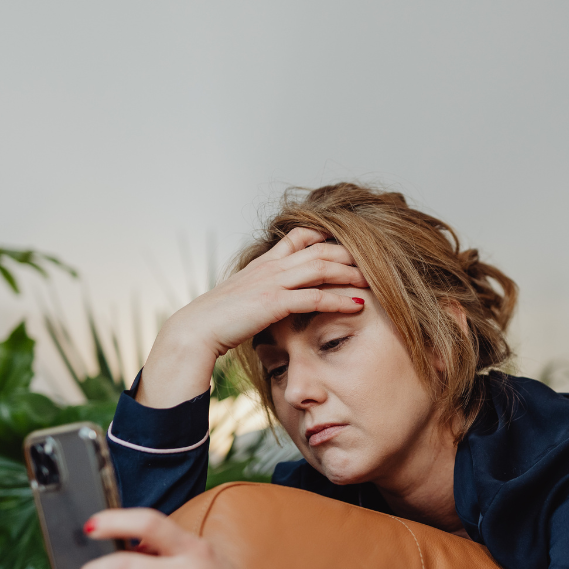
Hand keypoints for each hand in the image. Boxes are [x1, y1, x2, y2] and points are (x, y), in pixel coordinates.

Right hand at [139, 227, 367, 406]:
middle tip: (374, 262)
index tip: (347, 244)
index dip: (325, 236)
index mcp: (264, 263)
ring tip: (374, 280)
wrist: (194, 331)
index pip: (299, 236)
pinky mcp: (274, 302)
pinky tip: (359, 304)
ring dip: (350, 273)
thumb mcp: (242, 299)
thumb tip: (273, 301)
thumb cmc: (217, 321)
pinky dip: (339, 298)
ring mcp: (272, 282)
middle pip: (319, 249)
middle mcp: (271, 267)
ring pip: (321, 267)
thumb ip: (262, 293)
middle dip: (349, 254)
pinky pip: (315, 296)